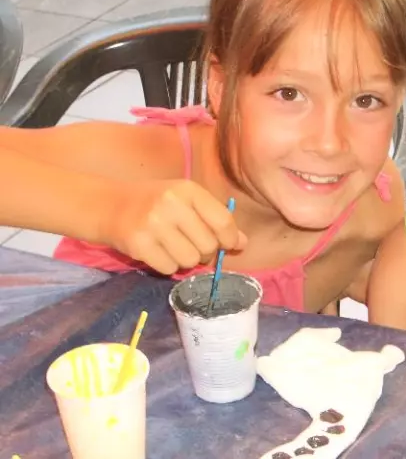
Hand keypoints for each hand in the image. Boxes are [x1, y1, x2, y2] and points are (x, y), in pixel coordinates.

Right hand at [102, 179, 246, 274]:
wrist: (108, 205)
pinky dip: (168, 266)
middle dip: (206, 252)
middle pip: (208, 245)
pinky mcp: (139, 245)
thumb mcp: (186, 201)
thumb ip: (215, 219)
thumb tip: (243, 243)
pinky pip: (170, 269)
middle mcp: (171, 205)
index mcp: (188, 190)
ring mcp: (153, 225)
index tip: (228, 244)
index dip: (230, 239)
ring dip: (187, 260)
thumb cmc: (156, 203)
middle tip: (193, 245)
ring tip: (174, 247)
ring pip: (190, 261)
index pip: (223, 221)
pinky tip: (159, 252)